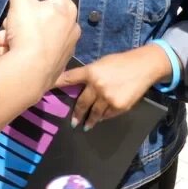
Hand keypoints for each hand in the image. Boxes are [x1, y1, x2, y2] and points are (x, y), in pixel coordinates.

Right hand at [0, 0, 79, 93]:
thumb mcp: (19, 2)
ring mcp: (65, 48)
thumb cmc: (29, 31)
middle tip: (9, 25)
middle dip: (19, 21)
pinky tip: (12, 55)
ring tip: (7, 43)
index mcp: (66, 9)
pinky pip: (37, 53)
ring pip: (35, 35)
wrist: (30, 71)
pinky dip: (24, 52)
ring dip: (17, 37)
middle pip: (41, 16)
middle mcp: (71, 28)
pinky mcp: (57, 65)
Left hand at [54, 46, 169, 129]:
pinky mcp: (118, 106)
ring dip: (90, 120)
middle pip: (81, 103)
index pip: (69, 79)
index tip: (43, 90)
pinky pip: (107, 115)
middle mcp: (96, 85)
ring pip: (94, 113)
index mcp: (91, 72)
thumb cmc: (121, 62)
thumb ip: (90, 75)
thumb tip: (80, 86)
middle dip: (77, 114)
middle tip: (73, 123)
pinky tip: (102, 118)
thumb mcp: (102, 63)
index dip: (56, 84)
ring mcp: (107, 97)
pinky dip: (104, 116)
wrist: (144, 67)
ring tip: (86, 125)